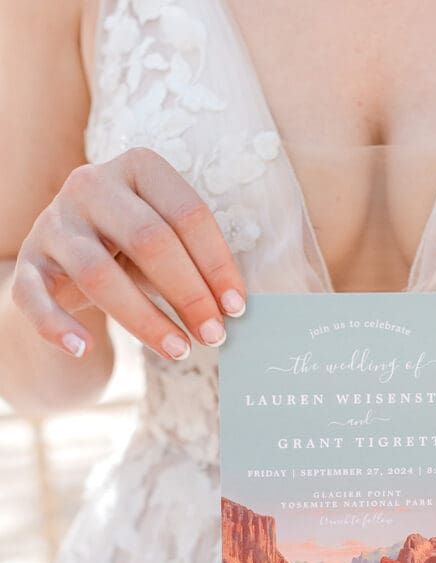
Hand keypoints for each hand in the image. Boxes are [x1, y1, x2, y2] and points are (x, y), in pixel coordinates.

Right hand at [10, 148, 246, 360]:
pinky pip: (35, 298)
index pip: (188, 214)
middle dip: (189, 294)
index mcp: (138, 168)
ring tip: (180, 350)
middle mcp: (91, 185)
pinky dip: (57, 326)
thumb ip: (196, 265)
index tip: (237, 308)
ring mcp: (55, 223)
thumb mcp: (166, 244)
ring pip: (99, 275)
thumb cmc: (132, 251)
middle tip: (214, 334)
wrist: (67, 259)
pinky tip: (83, 349)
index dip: (217, 264)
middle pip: (149, 240)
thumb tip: (234, 310)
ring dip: (145, 320)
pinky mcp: (28, 263)